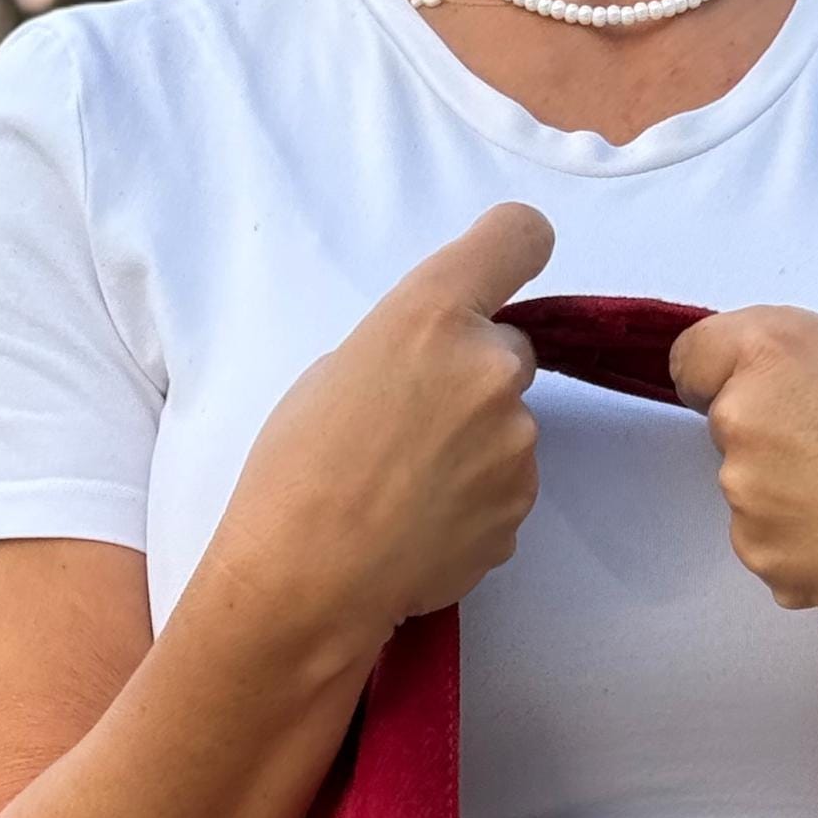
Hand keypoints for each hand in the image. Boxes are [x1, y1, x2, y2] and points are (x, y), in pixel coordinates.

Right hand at [211, 203, 555, 664]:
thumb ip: (409, 350)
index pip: (519, 237)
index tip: (502, 273)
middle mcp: (491, 369)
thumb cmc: (297, 468)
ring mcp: (516, 445)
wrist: (309, 579)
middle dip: (475, 378)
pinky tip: (423, 525)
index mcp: (435, 314)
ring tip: (409, 487)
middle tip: (415, 423)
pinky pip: (505, 489)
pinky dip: (475, 501)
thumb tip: (439, 370)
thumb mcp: (340, 369)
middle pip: (511, 351)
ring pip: (509, 428)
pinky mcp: (519, 510)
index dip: (514, 252)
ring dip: (476, 446)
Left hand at [667, 306, 817, 628]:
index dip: (718, 380)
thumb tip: (780, 408)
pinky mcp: (761, 557)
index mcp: (771, 348)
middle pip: (726, 431)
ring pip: (748, 498)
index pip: (691, 360)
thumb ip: (801, 378)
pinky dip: (802, 552)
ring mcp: (744, 494)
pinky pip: (770, 551)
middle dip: (769, 444)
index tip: (751, 396)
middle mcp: (742, 414)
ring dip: (786, 505)